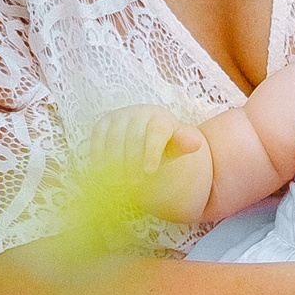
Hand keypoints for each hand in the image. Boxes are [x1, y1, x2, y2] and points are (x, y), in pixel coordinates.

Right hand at [90, 104, 209, 218]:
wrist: (145, 136)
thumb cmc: (163, 146)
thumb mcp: (174, 149)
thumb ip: (182, 146)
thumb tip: (195, 142)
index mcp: (161, 117)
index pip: (156, 132)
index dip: (152, 151)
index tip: (150, 172)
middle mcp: (139, 112)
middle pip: (134, 136)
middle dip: (133, 161)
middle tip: (135, 183)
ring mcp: (119, 116)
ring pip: (114, 138)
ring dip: (115, 161)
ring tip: (119, 182)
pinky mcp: (103, 123)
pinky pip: (98, 138)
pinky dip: (99, 155)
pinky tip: (102, 172)